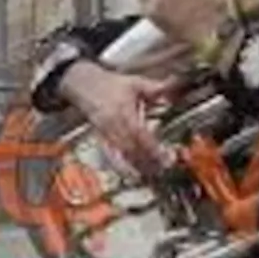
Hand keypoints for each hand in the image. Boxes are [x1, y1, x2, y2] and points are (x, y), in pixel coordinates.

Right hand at [59, 60, 175, 179]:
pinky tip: (133, 175)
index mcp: (123, 112)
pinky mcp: (101, 140)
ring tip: (153, 174)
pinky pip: (112, 157)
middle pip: (132, 149)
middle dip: (149, 161)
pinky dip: (122, 167)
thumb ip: (155, 88)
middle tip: (165, 168)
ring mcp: (106, 135)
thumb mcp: (134, 82)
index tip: (166, 156)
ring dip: (138, 166)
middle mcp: (114, 126)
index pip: (139, 133)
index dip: (152, 147)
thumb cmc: (110, 84)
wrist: (83, 85)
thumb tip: (175, 86)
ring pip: (123, 155)